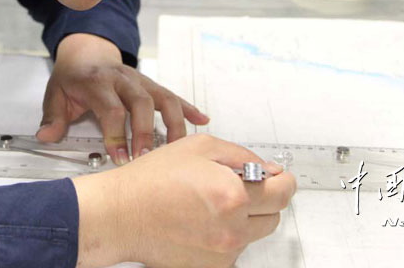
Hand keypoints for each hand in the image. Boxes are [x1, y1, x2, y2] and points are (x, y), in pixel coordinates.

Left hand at [37, 33, 208, 164]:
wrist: (87, 52)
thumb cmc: (74, 76)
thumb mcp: (56, 93)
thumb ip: (53, 116)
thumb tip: (46, 136)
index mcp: (98, 82)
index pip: (111, 108)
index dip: (116, 134)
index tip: (119, 157)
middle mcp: (123, 79)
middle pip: (141, 102)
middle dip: (146, 132)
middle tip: (146, 157)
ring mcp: (141, 81)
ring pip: (164, 98)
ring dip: (174, 123)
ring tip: (179, 148)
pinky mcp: (152, 85)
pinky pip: (174, 95)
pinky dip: (190, 108)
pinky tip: (202, 120)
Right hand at [73, 133, 295, 267]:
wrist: (120, 214)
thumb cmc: (150, 181)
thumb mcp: (199, 147)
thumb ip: (242, 156)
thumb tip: (268, 169)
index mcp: (233, 195)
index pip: (283, 191)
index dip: (283, 180)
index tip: (279, 177)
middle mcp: (233, 228)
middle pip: (275, 216)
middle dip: (265, 199)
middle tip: (241, 186)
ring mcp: (223, 252)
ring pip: (254, 234)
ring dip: (245, 218)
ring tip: (212, 202)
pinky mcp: (212, 267)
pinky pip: (234, 248)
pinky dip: (226, 234)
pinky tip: (202, 219)